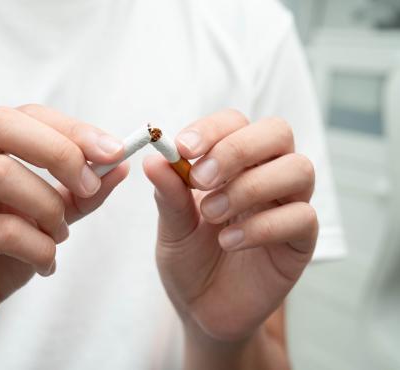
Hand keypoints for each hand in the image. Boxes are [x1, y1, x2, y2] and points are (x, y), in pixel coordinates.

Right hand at [0, 105, 127, 351]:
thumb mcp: (48, 215)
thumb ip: (80, 190)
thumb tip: (120, 165)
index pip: (24, 115)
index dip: (72, 129)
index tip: (115, 152)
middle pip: (1, 125)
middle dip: (59, 152)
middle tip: (89, 186)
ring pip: (0, 173)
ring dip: (48, 207)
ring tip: (59, 235)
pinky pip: (2, 230)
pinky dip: (39, 248)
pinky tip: (44, 263)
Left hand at [143, 110, 316, 346]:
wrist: (203, 310)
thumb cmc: (190, 261)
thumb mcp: (172, 227)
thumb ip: (168, 195)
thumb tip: (155, 159)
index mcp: (234, 165)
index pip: (236, 122)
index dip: (212, 128)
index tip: (181, 148)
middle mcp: (266, 177)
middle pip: (277, 132)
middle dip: (236, 150)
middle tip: (200, 180)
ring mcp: (288, 207)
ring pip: (298, 169)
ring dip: (249, 187)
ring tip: (212, 214)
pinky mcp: (300, 242)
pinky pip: (302, 217)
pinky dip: (261, 226)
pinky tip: (228, 242)